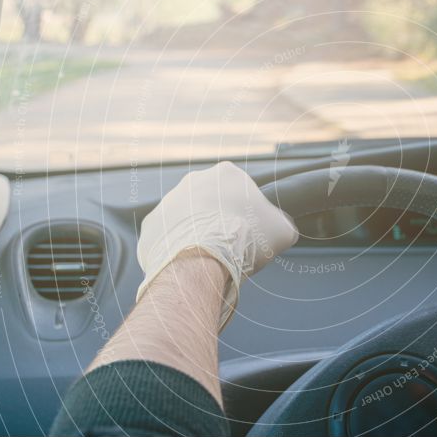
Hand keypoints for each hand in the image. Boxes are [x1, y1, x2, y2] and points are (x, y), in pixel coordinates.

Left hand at [136, 161, 298, 329]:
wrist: (202, 260)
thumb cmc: (245, 240)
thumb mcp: (283, 231)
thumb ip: (283, 224)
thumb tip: (282, 229)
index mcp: (227, 174)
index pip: (241, 190)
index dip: (249, 213)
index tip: (251, 232)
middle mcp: (195, 180)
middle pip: (212, 201)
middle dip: (220, 221)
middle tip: (230, 246)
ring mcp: (170, 200)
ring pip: (188, 218)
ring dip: (197, 233)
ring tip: (208, 258)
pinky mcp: (153, 223)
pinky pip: (168, 235)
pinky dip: (177, 248)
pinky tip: (189, 263)